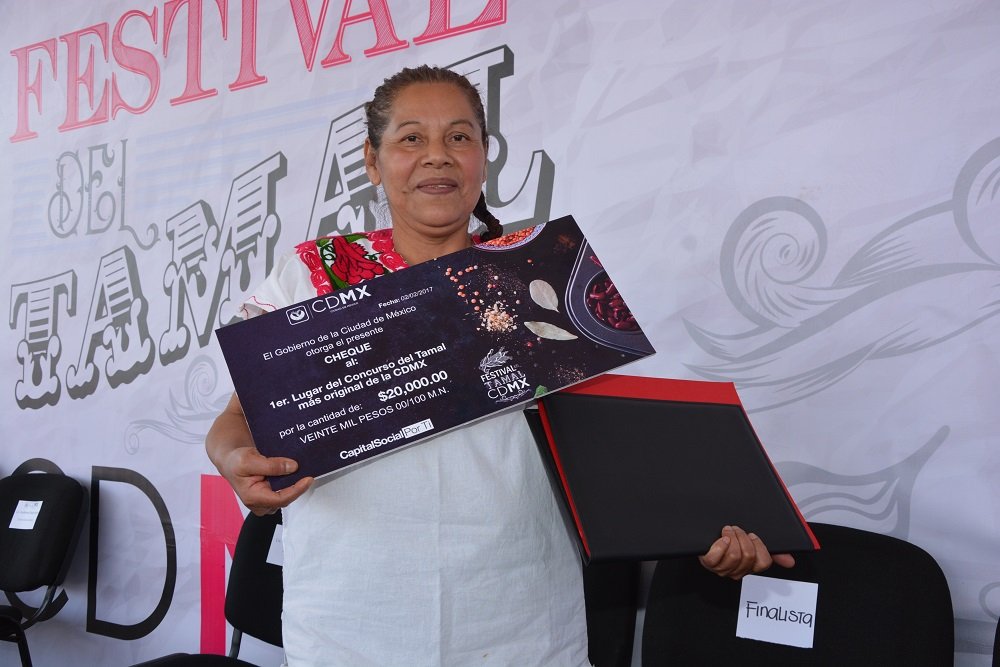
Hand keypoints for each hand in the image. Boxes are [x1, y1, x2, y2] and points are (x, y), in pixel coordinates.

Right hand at [206, 393, 312, 514]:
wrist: (231, 460)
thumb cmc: (236, 461)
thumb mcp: (249, 459)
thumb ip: (271, 465)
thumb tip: (293, 467)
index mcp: (253, 498)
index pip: (281, 499)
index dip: (297, 489)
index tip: (308, 478)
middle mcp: (260, 503)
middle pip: (286, 498)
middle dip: (298, 486)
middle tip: (308, 470)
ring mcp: (266, 500)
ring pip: (287, 494)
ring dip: (295, 483)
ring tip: (304, 470)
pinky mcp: (270, 494)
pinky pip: (285, 489)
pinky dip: (292, 481)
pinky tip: (297, 471)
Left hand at [699, 525, 795, 579]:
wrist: (707, 537)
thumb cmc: (730, 540)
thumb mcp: (753, 543)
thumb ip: (773, 552)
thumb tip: (790, 561)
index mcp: (749, 566)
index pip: (763, 563)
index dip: (759, 546)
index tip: (752, 535)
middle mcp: (737, 570)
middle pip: (749, 556)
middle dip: (743, 537)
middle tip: (737, 530)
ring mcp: (722, 568)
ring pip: (734, 555)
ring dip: (732, 537)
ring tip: (728, 530)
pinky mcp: (708, 563)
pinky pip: (716, 557)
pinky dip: (720, 544)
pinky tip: (721, 538)